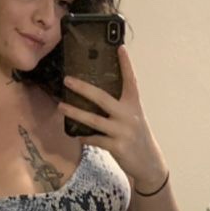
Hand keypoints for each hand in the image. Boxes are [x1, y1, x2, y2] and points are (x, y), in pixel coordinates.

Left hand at [58, 45, 166, 189]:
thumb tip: (96, 95)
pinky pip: (94, 139)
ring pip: (93, 120)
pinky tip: (76, 135)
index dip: (126, 64)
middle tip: (67, 80)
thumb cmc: (137, 136)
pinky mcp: (117, 146)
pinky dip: (84, 136)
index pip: (131, 80)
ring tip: (61, 106)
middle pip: (102, 98)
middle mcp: (129, 115)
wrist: (149, 162)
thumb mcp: (133, 118)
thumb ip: (120, 106)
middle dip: (83, 88)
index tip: (119, 48)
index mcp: (134, 105)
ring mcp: (122, 131)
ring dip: (75, 112)